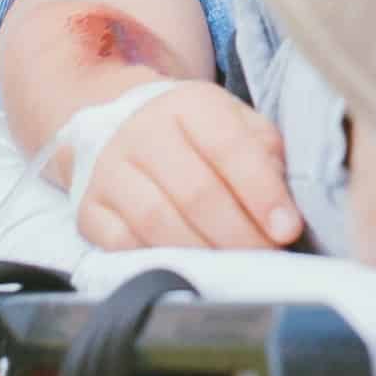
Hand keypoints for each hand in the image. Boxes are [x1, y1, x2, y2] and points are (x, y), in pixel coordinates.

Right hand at [61, 80, 303, 252]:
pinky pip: (121, 245)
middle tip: (265, 257)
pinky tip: (188, 270)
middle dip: (238, 233)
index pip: (229, 147)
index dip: (262, 192)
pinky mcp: (88, 209)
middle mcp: (142, 132)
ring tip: (233, 269)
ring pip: (157, 222)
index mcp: (189, 105)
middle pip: (195, 192)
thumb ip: (265, 156)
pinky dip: (159, 262)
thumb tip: (283, 210)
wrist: (123, 126)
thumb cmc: (196, 135)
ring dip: (203, 253)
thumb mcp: (236, 125)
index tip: (287, 229)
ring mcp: (109, 171)